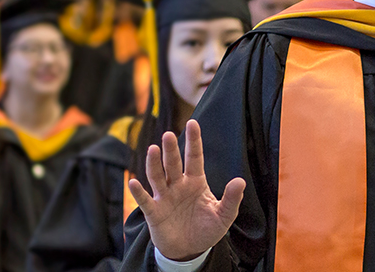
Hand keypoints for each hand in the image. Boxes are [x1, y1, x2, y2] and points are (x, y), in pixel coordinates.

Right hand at [129, 119, 245, 261]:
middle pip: (173, 164)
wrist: (189, 251)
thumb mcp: (223, 216)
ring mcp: (165, 197)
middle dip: (170, 150)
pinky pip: (145, 201)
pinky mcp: (154, 213)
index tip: (192, 123)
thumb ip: (231, 199)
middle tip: (168, 135)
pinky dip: (139, 192)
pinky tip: (134, 182)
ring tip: (153, 149)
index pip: (194, 157)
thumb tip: (240, 181)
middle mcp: (178, 185)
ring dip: (154, 164)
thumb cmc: (206, 230)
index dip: (193, 141)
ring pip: (158, 177)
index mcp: (196, 182)